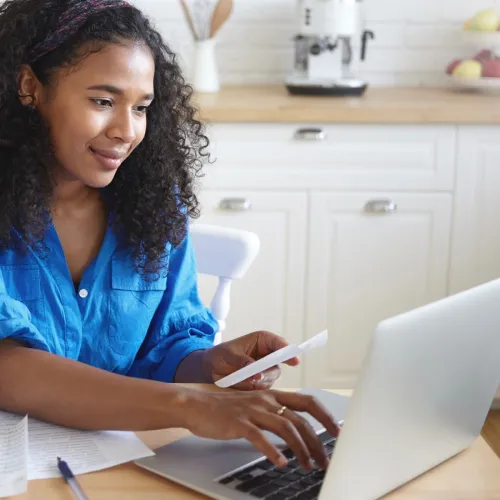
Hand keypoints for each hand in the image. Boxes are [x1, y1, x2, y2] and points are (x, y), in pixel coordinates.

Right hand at [184, 388, 340, 469]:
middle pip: (300, 418)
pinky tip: (280, 463)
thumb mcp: (254, 405)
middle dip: (317, 441)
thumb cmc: (226, 408)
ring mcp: (252, 410)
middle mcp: (266, 400)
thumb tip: (296, 430)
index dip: (324, 415)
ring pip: (285, 428)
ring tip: (307, 465)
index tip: (337, 432)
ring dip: (300, 449)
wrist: (197, 403)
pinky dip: (272, 452)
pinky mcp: (238, 423)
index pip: (307, 400)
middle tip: (325, 460)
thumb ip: (274, 413)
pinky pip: (260, 438)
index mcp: (272, 395)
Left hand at [203, 331, 299, 389]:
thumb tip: (257, 374)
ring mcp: (265, 370)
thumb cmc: (221, 354)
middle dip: (268, 372)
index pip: (280, 344)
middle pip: (278, 365)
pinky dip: (252, 389)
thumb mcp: (229, 355)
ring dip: (258, 381)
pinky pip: (262, 389)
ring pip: (271, 379)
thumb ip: (243, 362)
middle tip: (257, 376)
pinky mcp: (260, 383)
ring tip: (241, 379)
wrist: (211, 368)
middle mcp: (268, 355)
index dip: (288, 352)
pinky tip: (241, 384)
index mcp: (263, 341)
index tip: (294, 360)